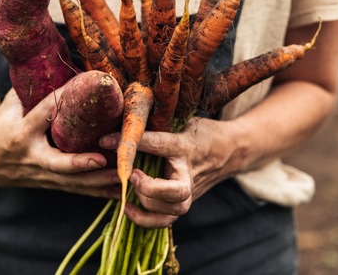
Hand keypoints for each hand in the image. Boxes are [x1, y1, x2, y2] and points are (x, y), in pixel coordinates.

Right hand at [0, 87, 120, 198]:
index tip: (83, 86)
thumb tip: (58, 61)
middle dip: (79, 163)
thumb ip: (31, 90)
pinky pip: (77, 190)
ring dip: (98, 181)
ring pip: (72, 181)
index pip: (43, 114)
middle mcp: (31, 156)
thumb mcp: (9, 105)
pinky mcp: (51, 184)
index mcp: (20, 133)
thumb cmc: (1, 125)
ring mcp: (42, 174)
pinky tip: (121, 193)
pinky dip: (99, 192)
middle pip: (57, 163)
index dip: (61, 100)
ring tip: (124, 177)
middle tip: (102, 159)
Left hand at [100, 117, 241, 227]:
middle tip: (133, 174)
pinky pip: (165, 221)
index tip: (105, 140)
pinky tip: (128, 207)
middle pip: (175, 191)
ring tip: (131, 185)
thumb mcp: (185, 121)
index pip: (159, 144)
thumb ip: (161, 122)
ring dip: (146, 201)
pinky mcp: (184, 204)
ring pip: (170, 209)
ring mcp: (190, 192)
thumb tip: (127, 115)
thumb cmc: (203, 132)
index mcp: (186, 147)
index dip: (132, 142)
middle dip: (150, 187)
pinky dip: (144, 219)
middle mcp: (189, 173)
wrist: (232, 152)